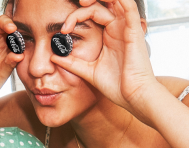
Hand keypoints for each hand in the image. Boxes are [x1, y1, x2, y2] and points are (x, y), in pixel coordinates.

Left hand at [51, 0, 158, 115]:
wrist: (132, 97)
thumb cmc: (116, 86)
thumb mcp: (89, 72)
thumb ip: (72, 63)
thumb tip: (53, 57)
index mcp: (108, 35)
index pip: (92, 13)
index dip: (75, 17)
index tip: (62, 31)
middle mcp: (118, 28)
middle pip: (102, 4)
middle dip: (86, 2)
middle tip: (74, 8)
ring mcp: (127, 28)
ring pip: (116, 0)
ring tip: (83, 1)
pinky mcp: (135, 30)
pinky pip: (129, 6)